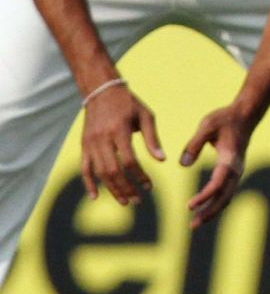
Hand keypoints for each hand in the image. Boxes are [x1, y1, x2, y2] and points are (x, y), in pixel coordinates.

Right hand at [79, 82, 163, 206]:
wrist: (101, 91)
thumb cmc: (129, 104)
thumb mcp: (146, 116)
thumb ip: (153, 139)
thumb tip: (162, 160)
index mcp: (119, 131)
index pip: (130, 160)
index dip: (140, 176)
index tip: (149, 186)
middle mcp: (102, 139)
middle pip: (112, 170)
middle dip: (126, 188)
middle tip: (138, 201)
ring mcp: (90, 143)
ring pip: (99, 172)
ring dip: (111, 189)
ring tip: (125, 202)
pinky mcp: (83, 145)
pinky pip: (84, 168)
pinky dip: (88, 183)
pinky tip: (96, 197)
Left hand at [179, 102, 257, 227]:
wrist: (244, 116)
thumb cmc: (224, 119)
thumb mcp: (207, 126)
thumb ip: (194, 144)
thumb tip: (183, 164)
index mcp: (230, 159)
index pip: (218, 184)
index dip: (204, 197)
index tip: (189, 206)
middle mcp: (236, 169)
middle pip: (224, 196)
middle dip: (209, 212)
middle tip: (192, 225)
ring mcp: (237, 171)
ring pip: (227, 197)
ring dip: (212, 211)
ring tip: (195, 223)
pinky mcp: (233, 172)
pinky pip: (226, 192)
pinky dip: (216, 203)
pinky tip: (204, 210)